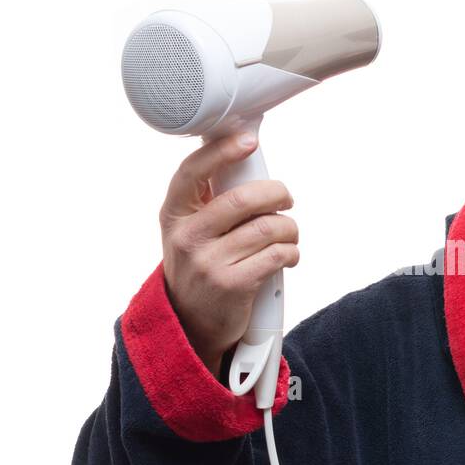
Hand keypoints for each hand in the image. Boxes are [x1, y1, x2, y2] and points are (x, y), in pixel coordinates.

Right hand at [159, 131, 299, 374]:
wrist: (190, 324)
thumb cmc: (200, 267)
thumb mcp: (190, 231)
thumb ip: (209, 201)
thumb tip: (245, 160)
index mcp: (174, 214)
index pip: (193, 172)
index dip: (222, 151)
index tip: (249, 141)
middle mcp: (187, 237)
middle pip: (243, 199)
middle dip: (277, 195)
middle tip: (286, 200)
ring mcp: (207, 262)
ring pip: (267, 228)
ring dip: (289, 229)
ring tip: (288, 234)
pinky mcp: (231, 285)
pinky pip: (276, 255)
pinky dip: (291, 253)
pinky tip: (287, 256)